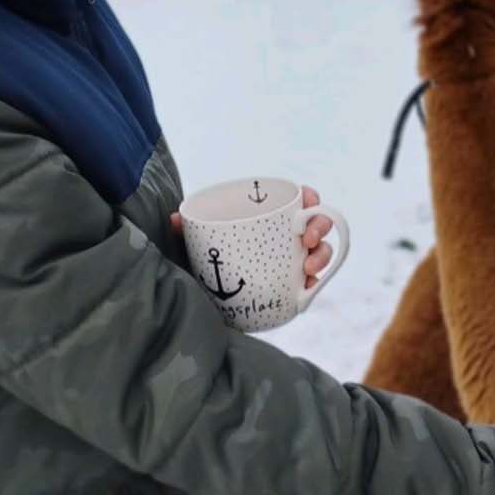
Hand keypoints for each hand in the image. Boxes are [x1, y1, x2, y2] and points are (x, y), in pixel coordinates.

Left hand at [169, 185, 333, 288]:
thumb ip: (187, 229)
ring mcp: (294, 260)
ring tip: (308, 268)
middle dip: (320, 227)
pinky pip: (312, 281)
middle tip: (307, 240)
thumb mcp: (198, 242)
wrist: (212, 296)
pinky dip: (314, 283)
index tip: (307, 202)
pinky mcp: (294, 285)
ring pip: (320, 251)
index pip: (299, 199)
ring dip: (321, 256)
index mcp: (271, 217)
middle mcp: (288, 236)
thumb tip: (174, 219)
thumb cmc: (211, 258)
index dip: (310, 197)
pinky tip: (307, 288)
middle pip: (317, 223)